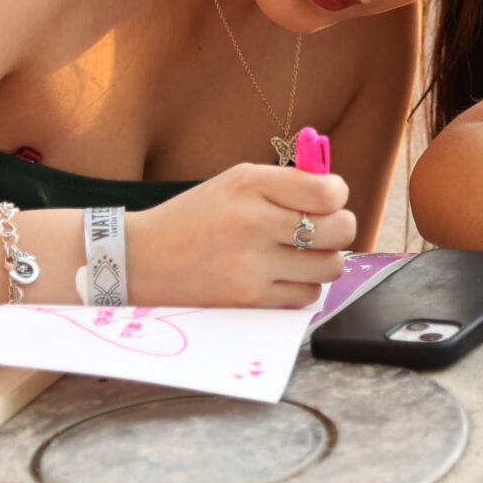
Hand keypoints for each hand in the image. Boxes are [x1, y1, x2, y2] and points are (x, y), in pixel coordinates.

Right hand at [126, 161, 356, 308]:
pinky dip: (302, 287)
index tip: (325, 201)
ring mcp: (252, 265)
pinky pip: (306, 296)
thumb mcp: (236, 182)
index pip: (329, 192)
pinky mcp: (249, 300)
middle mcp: (253, 222)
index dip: (337, 197)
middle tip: (322, 230)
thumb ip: (287, 184)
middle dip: (339, 229)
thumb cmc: (197, 217)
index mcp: (251, 184)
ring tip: (302, 255)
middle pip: (339, 230)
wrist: (142, 258)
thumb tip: (337, 193)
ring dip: (323, 261)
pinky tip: (282, 276)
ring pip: (330, 267)